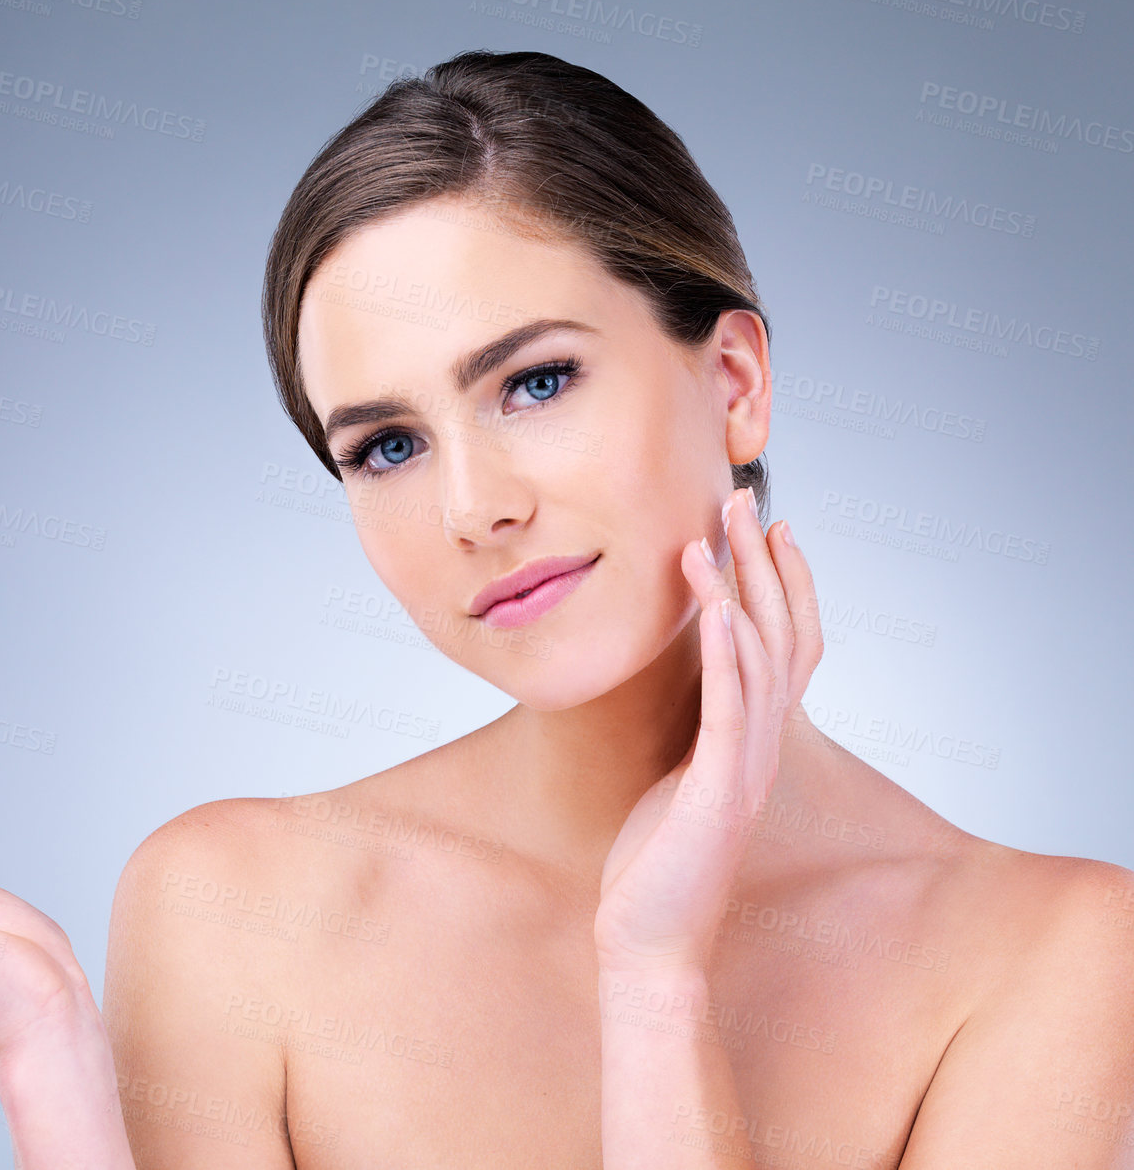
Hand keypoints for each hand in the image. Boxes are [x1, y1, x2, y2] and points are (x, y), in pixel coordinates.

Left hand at [593, 485, 823, 976]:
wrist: (653, 939)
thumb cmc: (660, 861)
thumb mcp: (680, 778)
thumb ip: (697, 732)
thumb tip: (689, 686)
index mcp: (756, 740)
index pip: (787, 645)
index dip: (785, 583)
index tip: (769, 526)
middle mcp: (765, 746)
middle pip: (783, 634)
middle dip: (765, 563)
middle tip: (744, 500)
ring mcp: (749, 767)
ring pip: (762, 660)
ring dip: (743, 589)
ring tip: (719, 532)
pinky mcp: (720, 789)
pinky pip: (733, 709)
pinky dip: (732, 655)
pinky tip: (721, 609)